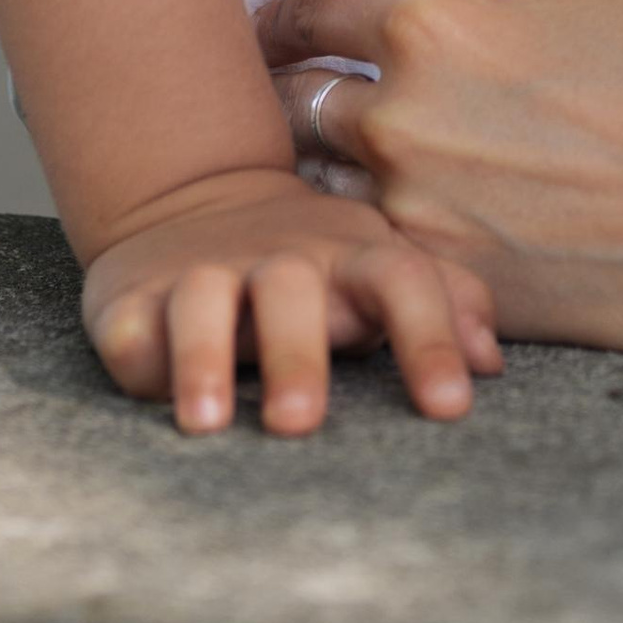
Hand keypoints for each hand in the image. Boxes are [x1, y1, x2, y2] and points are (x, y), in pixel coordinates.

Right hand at [80, 163, 501, 434]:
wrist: (193, 199)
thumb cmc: (314, 262)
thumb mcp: (379, 267)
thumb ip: (443, 304)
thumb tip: (490, 362)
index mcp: (351, 256)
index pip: (403, 281)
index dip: (432, 335)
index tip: (452, 407)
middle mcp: (279, 262)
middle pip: (293, 290)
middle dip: (298, 354)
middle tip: (302, 424)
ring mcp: (202, 274)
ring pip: (201, 302)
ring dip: (204, 358)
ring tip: (208, 424)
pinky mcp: (135, 298)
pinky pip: (132, 327)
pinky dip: (140, 354)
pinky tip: (147, 384)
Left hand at [257, 0, 622, 347]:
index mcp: (434, 30)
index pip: (312, 9)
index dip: (291, 10)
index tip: (287, 22)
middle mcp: (403, 125)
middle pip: (293, 103)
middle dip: (287, 91)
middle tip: (291, 91)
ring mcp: (418, 219)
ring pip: (321, 190)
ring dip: (327, 172)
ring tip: (339, 166)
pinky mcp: (447, 290)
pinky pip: (371, 259)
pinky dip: (369, 241)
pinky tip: (391, 230)